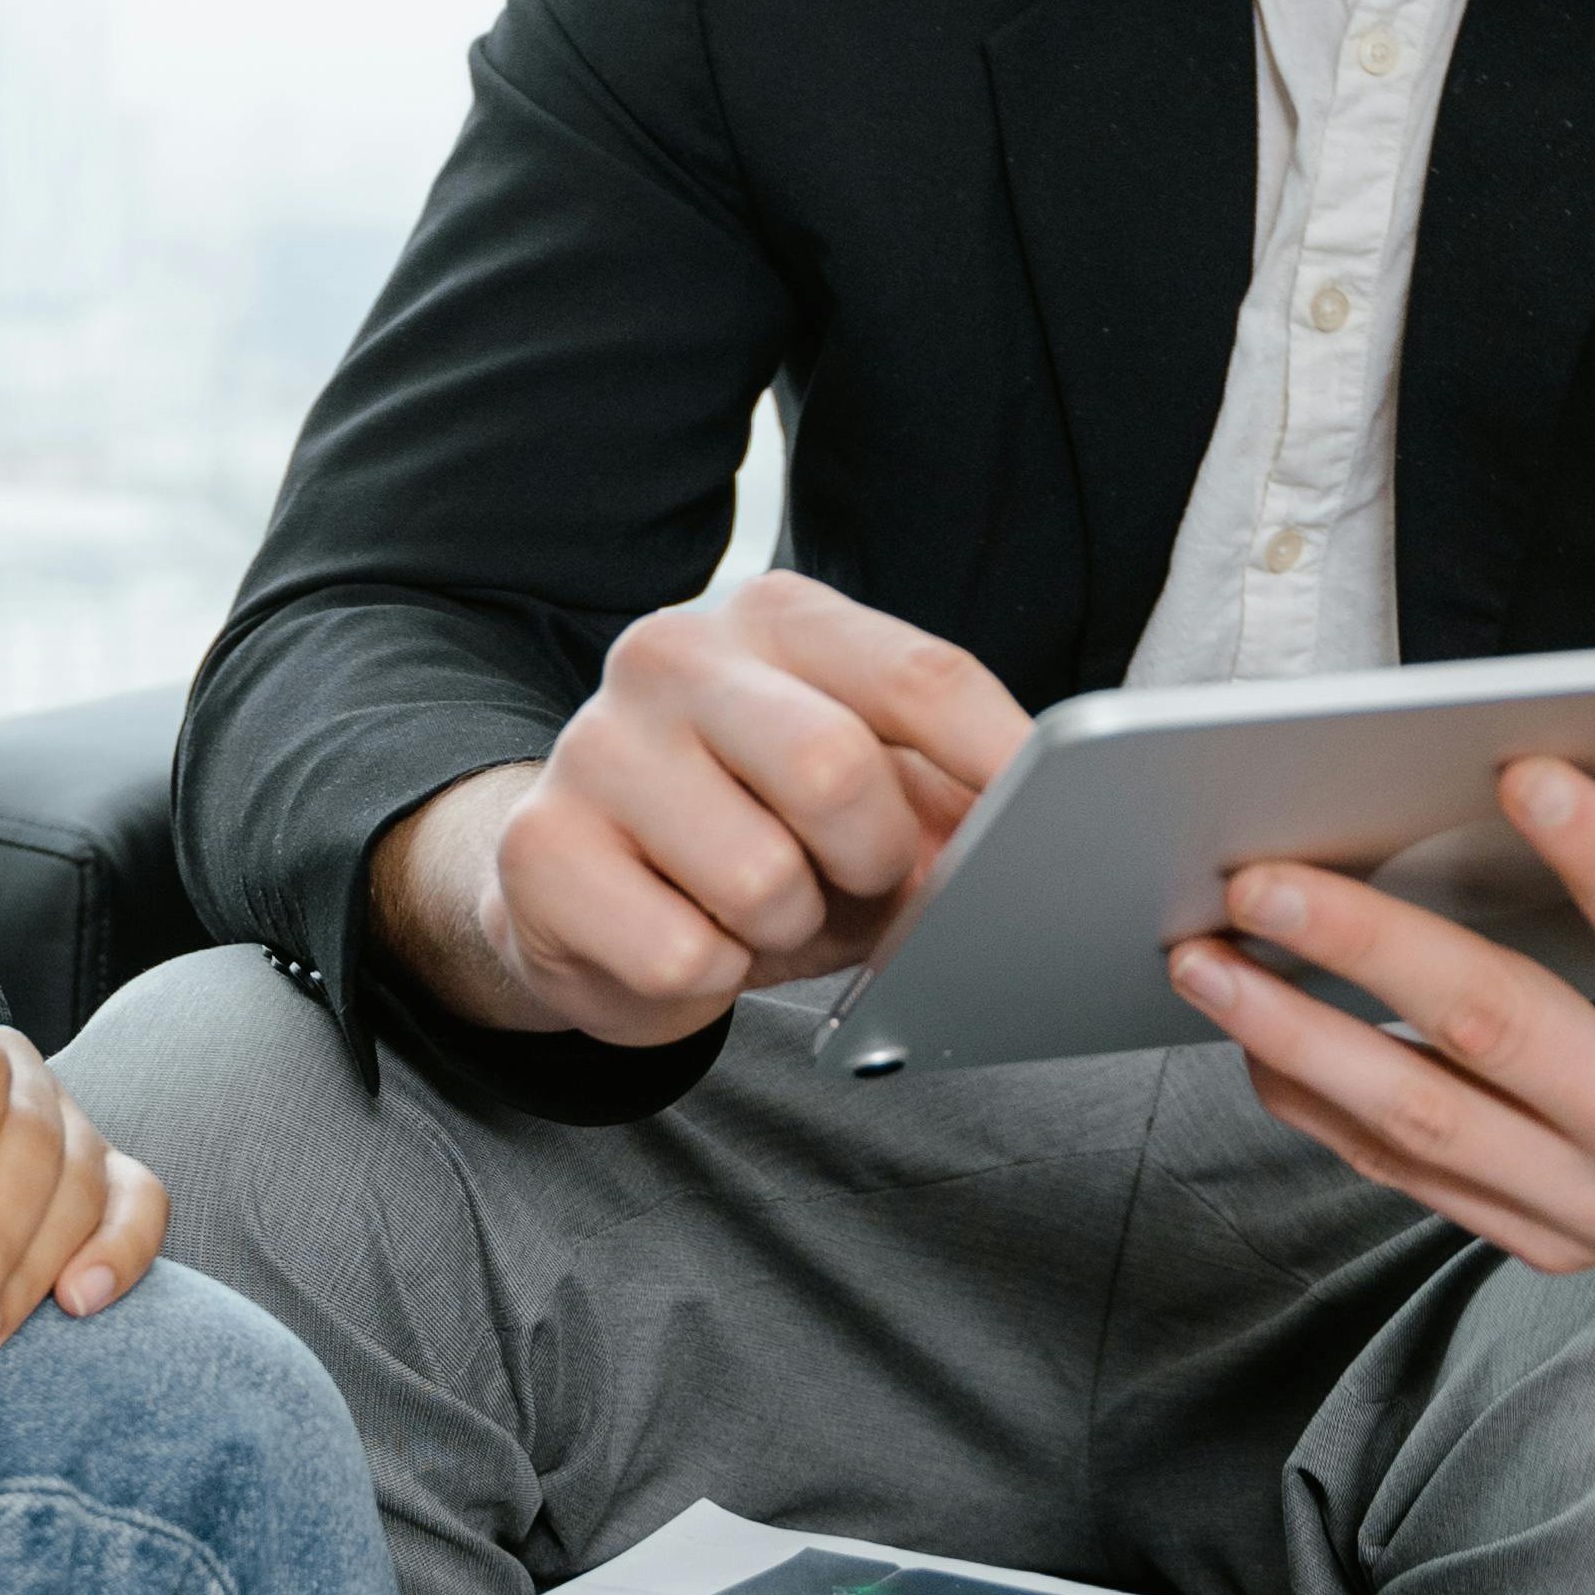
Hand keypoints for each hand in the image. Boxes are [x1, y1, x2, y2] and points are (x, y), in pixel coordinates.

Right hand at [371, 571, 1032, 1047]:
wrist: (581, 889)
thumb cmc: (751, 831)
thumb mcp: (863, 796)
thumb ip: (946, 792)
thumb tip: (1032, 837)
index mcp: (776, 618)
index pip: (921, 677)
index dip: (1001, 764)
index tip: (1053, 825)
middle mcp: (674, 654)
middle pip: (834, 768)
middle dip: (871, 860)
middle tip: (852, 880)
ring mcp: (595, 745)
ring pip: (758, 878)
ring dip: (784, 928)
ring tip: (755, 907)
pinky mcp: (541, 848)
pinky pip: (683, 955)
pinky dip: (709, 977)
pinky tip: (683, 937)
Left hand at [1164, 744, 1594, 1273]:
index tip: (1520, 766)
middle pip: (1501, 1033)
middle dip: (1368, 949)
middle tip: (1262, 874)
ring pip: (1425, 1119)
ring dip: (1297, 1035)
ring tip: (1201, 957)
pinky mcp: (1553, 1242)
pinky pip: (1413, 1176)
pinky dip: (1320, 1108)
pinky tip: (1248, 1037)